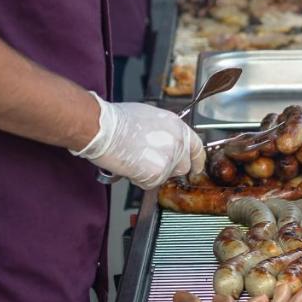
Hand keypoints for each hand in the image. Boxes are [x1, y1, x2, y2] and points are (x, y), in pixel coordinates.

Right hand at [71, 94, 204, 188]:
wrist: (104, 128)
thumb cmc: (118, 120)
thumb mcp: (151, 117)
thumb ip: (165, 132)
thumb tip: (163, 141)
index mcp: (177, 126)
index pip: (196, 147)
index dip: (196, 160)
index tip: (195, 167)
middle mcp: (178, 141)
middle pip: (183, 166)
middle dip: (169, 169)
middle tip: (151, 163)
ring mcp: (169, 157)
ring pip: (165, 177)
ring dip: (153, 174)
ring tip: (136, 161)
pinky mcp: (157, 172)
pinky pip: (151, 183)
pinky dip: (140, 180)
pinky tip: (130, 167)